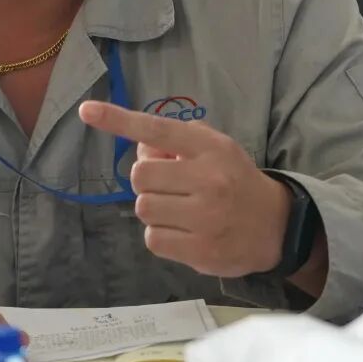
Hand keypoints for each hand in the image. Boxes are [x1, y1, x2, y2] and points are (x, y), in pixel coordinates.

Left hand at [79, 101, 291, 277]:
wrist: (275, 225)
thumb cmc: (233, 179)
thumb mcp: (213, 148)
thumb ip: (175, 141)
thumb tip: (139, 150)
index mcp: (209, 147)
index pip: (156, 129)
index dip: (118, 120)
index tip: (87, 111)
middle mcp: (208, 178)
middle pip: (140, 175)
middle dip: (148, 182)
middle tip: (171, 186)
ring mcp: (206, 217)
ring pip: (143, 208)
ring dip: (154, 209)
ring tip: (180, 210)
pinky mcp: (201, 250)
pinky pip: (153, 239)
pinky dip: (160, 235)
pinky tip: (183, 231)